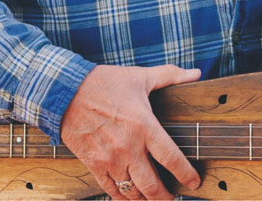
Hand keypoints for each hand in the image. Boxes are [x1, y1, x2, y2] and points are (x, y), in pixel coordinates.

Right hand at [60, 63, 201, 200]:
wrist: (65, 91)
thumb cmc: (105, 83)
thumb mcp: (141, 76)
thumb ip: (171, 75)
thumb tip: (196, 73)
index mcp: (144, 127)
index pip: (171, 158)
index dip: (185, 174)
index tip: (194, 182)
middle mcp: (128, 148)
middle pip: (151, 184)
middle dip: (165, 196)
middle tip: (172, 198)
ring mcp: (109, 159)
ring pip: (131, 191)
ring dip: (145, 199)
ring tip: (153, 198)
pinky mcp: (93, 164)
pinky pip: (110, 189)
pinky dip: (121, 197)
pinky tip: (129, 198)